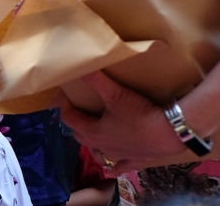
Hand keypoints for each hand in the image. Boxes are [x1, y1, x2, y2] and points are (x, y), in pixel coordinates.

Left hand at [57, 71, 184, 173]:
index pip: (69, 118)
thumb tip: (80, 67)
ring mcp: (119, 155)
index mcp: (93, 131)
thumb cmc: (139, 113)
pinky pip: (121, 167)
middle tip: (80, 109)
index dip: (65, 105)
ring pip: (98, 153)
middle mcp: (102, 146)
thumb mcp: (115, 93)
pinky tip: (111, 169)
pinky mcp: (136, 160)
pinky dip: (115, 167)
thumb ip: (96, 80)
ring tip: (91, 135)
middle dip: (77, 122)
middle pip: (81, 135)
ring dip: (92, 145)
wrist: (170, 133)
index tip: (67, 93)